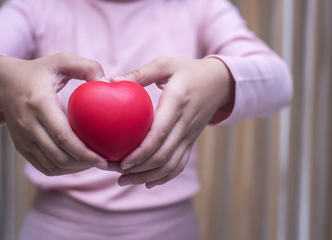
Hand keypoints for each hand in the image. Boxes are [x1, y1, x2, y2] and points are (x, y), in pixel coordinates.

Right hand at [0, 53, 107, 175]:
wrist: (4, 82)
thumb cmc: (39, 71)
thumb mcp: (62, 61)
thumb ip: (86, 66)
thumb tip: (107, 81)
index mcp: (39, 103)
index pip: (63, 136)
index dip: (85, 152)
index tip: (103, 159)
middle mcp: (28, 124)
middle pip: (59, 155)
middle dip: (84, 164)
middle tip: (103, 163)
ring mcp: (22, 138)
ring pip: (51, 165)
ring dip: (74, 169)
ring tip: (93, 164)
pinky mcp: (21, 145)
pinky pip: (43, 166)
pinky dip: (62, 170)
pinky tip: (77, 164)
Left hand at [110, 57, 234, 187]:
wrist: (220, 83)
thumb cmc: (188, 71)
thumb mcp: (166, 64)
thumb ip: (141, 73)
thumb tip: (112, 80)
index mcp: (177, 103)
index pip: (160, 133)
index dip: (141, 151)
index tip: (122, 161)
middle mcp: (185, 123)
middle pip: (163, 155)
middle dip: (138, 169)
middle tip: (114, 171)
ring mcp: (190, 135)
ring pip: (171, 164)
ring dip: (147, 176)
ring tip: (124, 181)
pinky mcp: (191, 141)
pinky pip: (180, 164)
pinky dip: (164, 176)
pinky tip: (147, 182)